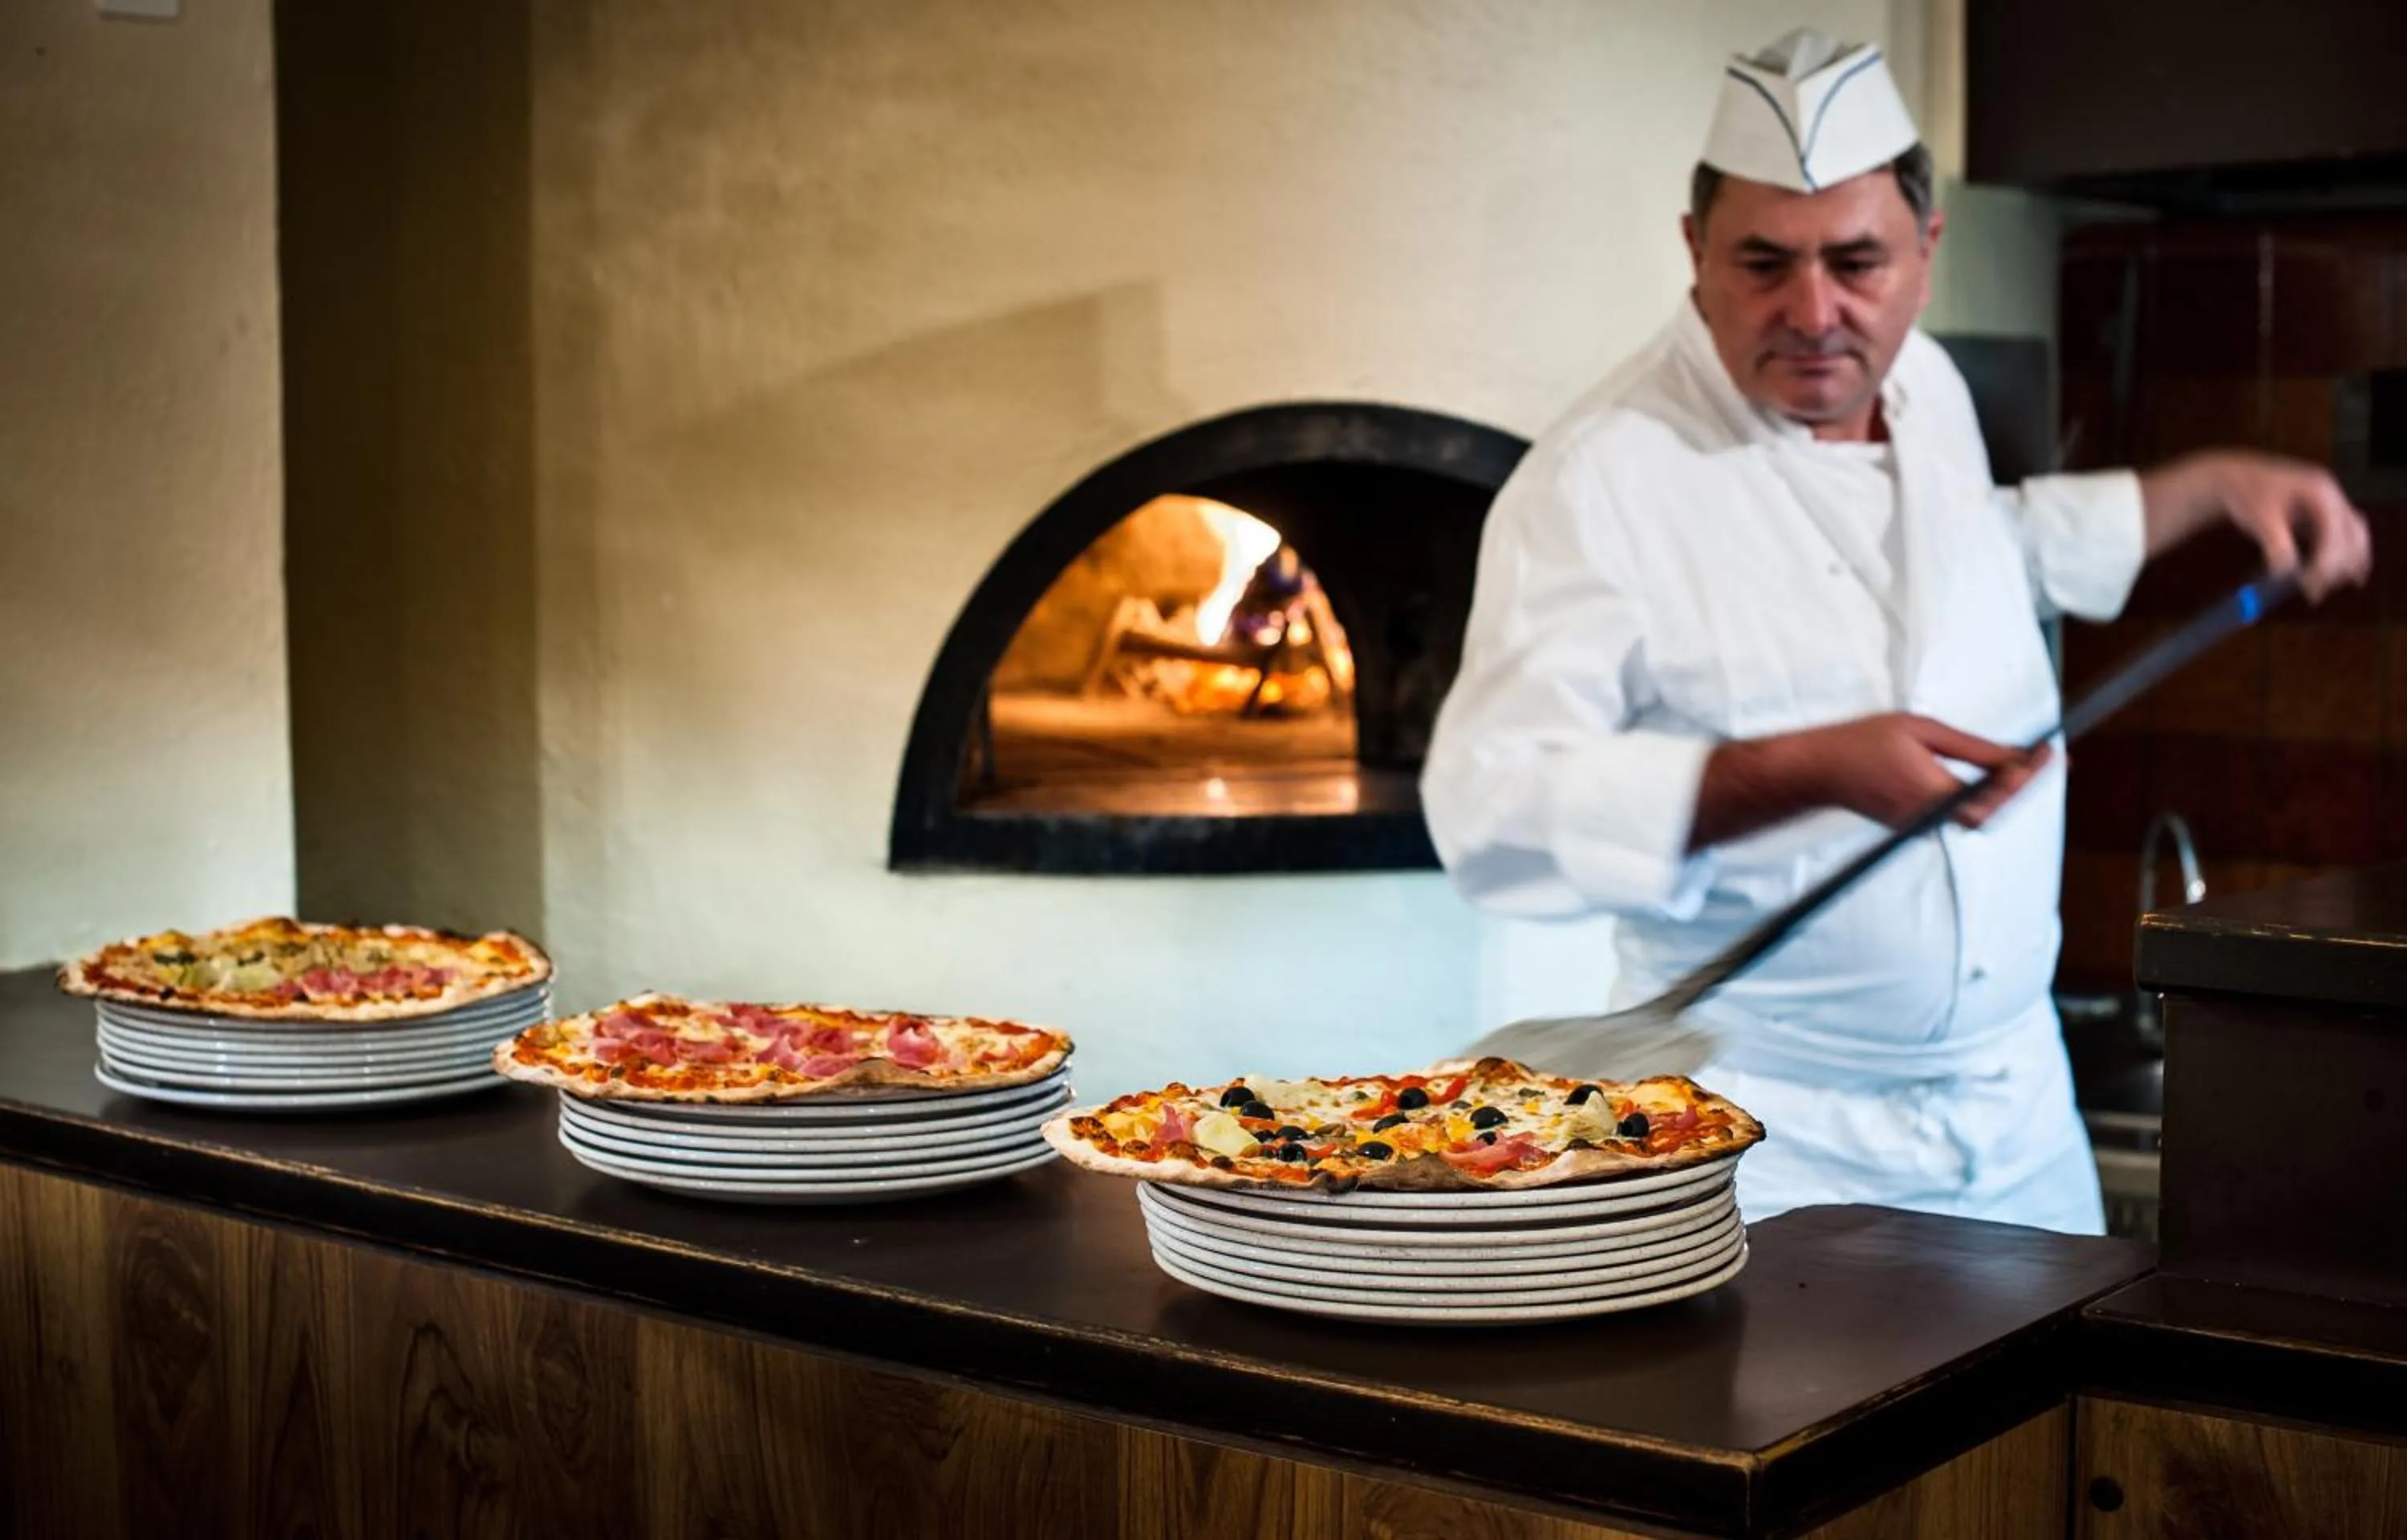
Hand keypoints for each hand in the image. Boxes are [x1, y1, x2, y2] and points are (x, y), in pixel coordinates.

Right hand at [1689, 713, 2046, 850]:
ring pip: (1976, 816)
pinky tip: (1984, 777)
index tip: (2052, 754)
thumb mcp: (1923, 731)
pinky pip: (1956, 815)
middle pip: (1993, 812)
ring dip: (1999, 795)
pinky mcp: (1913, 825)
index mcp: (1937, 791)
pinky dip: (1976, 798)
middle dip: (2019, 788)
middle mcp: (1932, 816)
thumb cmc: (1864, 743)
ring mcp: (1921, 825)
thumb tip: (2015, 756)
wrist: (1819, 770)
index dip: (2031, 774)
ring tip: (2016, 766)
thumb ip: (1973, 749)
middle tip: (2038, 759)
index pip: (2000, 792)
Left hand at [2141, 451, 2372, 600]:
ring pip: (2354, 538)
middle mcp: (2332, 496)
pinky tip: (2340, 581)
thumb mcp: (2259, 518)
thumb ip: (2275, 543)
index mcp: (2318, 490)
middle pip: (2352, 535)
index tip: (2308, 584)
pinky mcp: (2326, 517)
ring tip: (2319, 592)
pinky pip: (2345, 539)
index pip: (2334, 531)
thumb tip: (2285, 573)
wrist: (2237, 478)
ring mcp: (2333, 505)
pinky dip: (2344, 559)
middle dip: (2338, 566)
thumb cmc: (2247, 493)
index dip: (2326, 561)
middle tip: (2313, 593)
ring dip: (2345, 565)